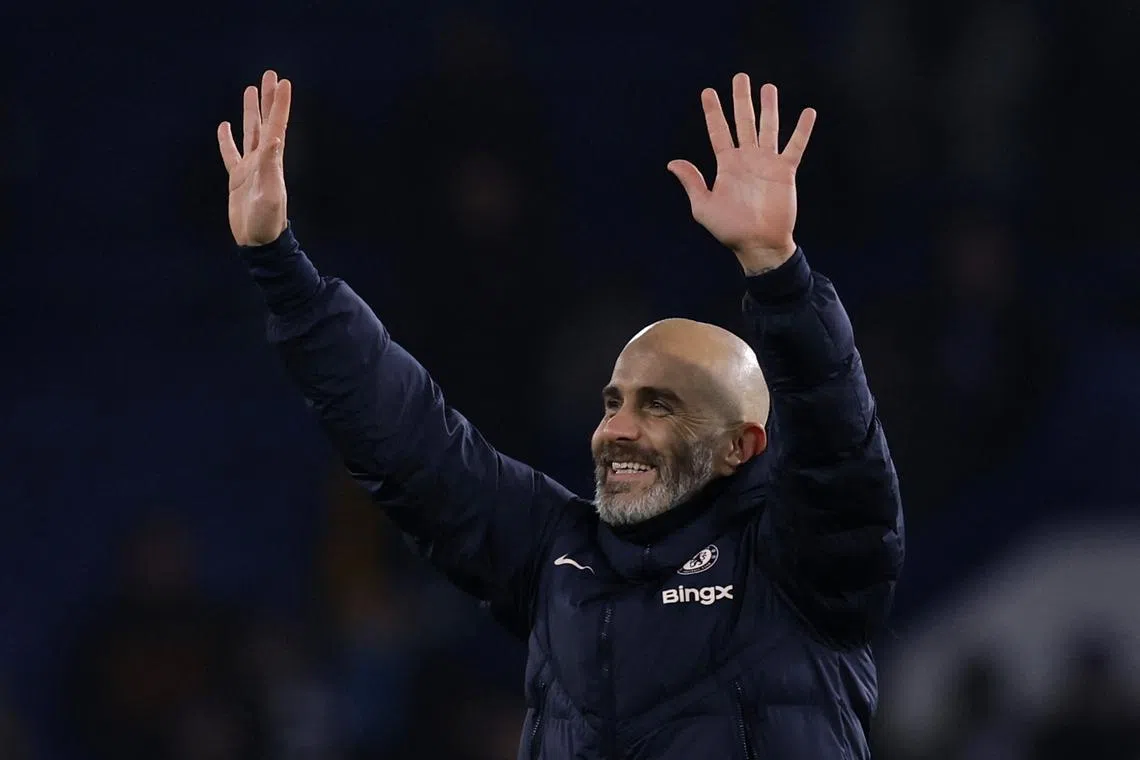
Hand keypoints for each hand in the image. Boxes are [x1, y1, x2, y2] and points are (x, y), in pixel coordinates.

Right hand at [217, 70, 292, 246]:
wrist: (259, 242)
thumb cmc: (267, 221)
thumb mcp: (270, 193)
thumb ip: (271, 167)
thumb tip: (275, 139)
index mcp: (273, 161)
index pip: (277, 126)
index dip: (280, 104)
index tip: (284, 82)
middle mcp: (264, 160)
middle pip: (265, 122)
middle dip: (267, 99)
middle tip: (269, 74)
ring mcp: (250, 168)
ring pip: (250, 132)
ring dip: (251, 112)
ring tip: (250, 90)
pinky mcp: (237, 178)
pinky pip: (231, 154)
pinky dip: (227, 139)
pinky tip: (225, 125)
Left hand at [668, 74, 815, 274]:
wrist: (758, 244)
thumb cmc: (729, 229)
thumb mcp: (703, 207)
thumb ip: (692, 182)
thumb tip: (672, 163)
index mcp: (726, 165)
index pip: (718, 131)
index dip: (713, 111)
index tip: (707, 92)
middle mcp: (747, 159)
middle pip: (744, 121)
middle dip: (742, 99)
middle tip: (741, 77)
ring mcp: (767, 163)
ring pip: (768, 127)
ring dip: (769, 107)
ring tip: (769, 87)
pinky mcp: (785, 171)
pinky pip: (795, 146)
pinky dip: (802, 130)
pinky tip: (808, 112)